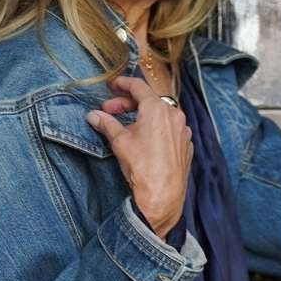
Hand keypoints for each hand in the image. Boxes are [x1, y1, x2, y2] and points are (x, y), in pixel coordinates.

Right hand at [86, 76, 191, 239]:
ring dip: (143, 117)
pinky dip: (156, 130)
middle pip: (149, 101)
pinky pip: (170, 131)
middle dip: (127, 104)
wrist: (161, 197)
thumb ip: (107, 123)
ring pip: (161, 116)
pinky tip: (145, 140)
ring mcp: (183, 132)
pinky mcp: (186, 146)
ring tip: (127, 127)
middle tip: (110, 110)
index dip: (123, 83)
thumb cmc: (142, 167)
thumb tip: (94, 116)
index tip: (113, 85)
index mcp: (158, 108)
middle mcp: (175, 116)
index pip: (139, 86)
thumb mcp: (120, 141)